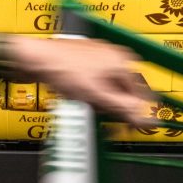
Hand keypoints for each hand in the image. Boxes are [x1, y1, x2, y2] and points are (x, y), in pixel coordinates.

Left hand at [8, 35, 157, 122]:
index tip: (132, 127)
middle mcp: (114, 55)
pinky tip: (79, 96)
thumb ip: (124, 109)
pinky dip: (91, 92)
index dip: (137, 114)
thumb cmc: (62, 70)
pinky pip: (97, 82)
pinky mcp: (86, 59)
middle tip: (103, 114)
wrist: (35, 59)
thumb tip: (146, 119)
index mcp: (122, 61)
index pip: (141, 94)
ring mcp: (99, 55)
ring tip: (87, 104)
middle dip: (115, 106)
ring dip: (102, 100)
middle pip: (124, 90)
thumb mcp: (97, 97)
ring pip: (109, 87)